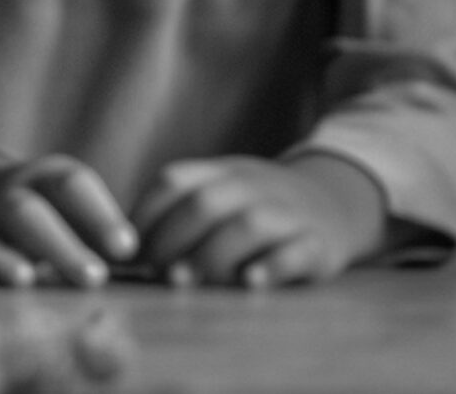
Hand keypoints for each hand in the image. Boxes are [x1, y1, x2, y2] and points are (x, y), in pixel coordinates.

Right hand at [0, 152, 135, 287]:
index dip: (101, 215)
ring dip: (47, 247)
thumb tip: (163, 276)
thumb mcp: (66, 215)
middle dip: (70, 241)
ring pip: (17, 218)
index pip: (76, 186)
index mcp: (51, 178)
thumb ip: (103, 242)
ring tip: (67, 280)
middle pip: (44, 205)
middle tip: (98, 276)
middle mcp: (20, 187)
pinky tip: (21, 281)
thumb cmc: (42, 217)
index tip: (128, 250)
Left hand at [131, 153, 385, 289]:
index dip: (145, 215)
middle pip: (206, 203)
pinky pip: (296, 251)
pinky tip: (249, 282)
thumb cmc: (255, 209)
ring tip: (189, 281)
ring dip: (213, 255)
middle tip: (157, 272)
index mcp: (219, 173)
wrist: (333, 203)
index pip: (172, 181)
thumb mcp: (219, 194)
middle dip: (173, 239)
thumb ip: (177, 212)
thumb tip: (122, 251)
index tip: (129, 250)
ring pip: (248, 225)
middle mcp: (251, 187)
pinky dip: (272, 266)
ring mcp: (287, 213)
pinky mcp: (318, 244)